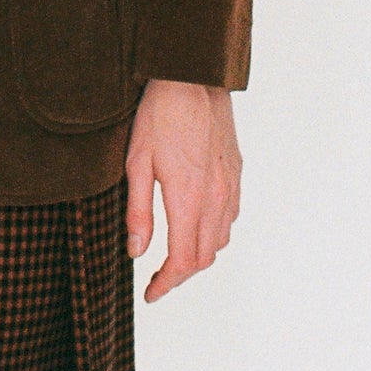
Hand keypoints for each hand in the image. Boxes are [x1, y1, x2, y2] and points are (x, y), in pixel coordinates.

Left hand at [124, 78, 241, 301]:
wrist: (192, 78)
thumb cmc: (159, 115)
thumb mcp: (136, 162)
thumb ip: (137, 211)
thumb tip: (136, 251)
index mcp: (188, 199)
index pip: (184, 261)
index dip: (167, 284)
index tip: (151, 293)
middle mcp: (215, 197)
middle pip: (205, 257)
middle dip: (180, 274)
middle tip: (157, 278)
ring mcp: (230, 185)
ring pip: (220, 239)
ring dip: (199, 254)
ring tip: (173, 254)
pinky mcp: (235, 172)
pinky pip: (229, 215)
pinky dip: (214, 231)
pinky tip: (195, 223)